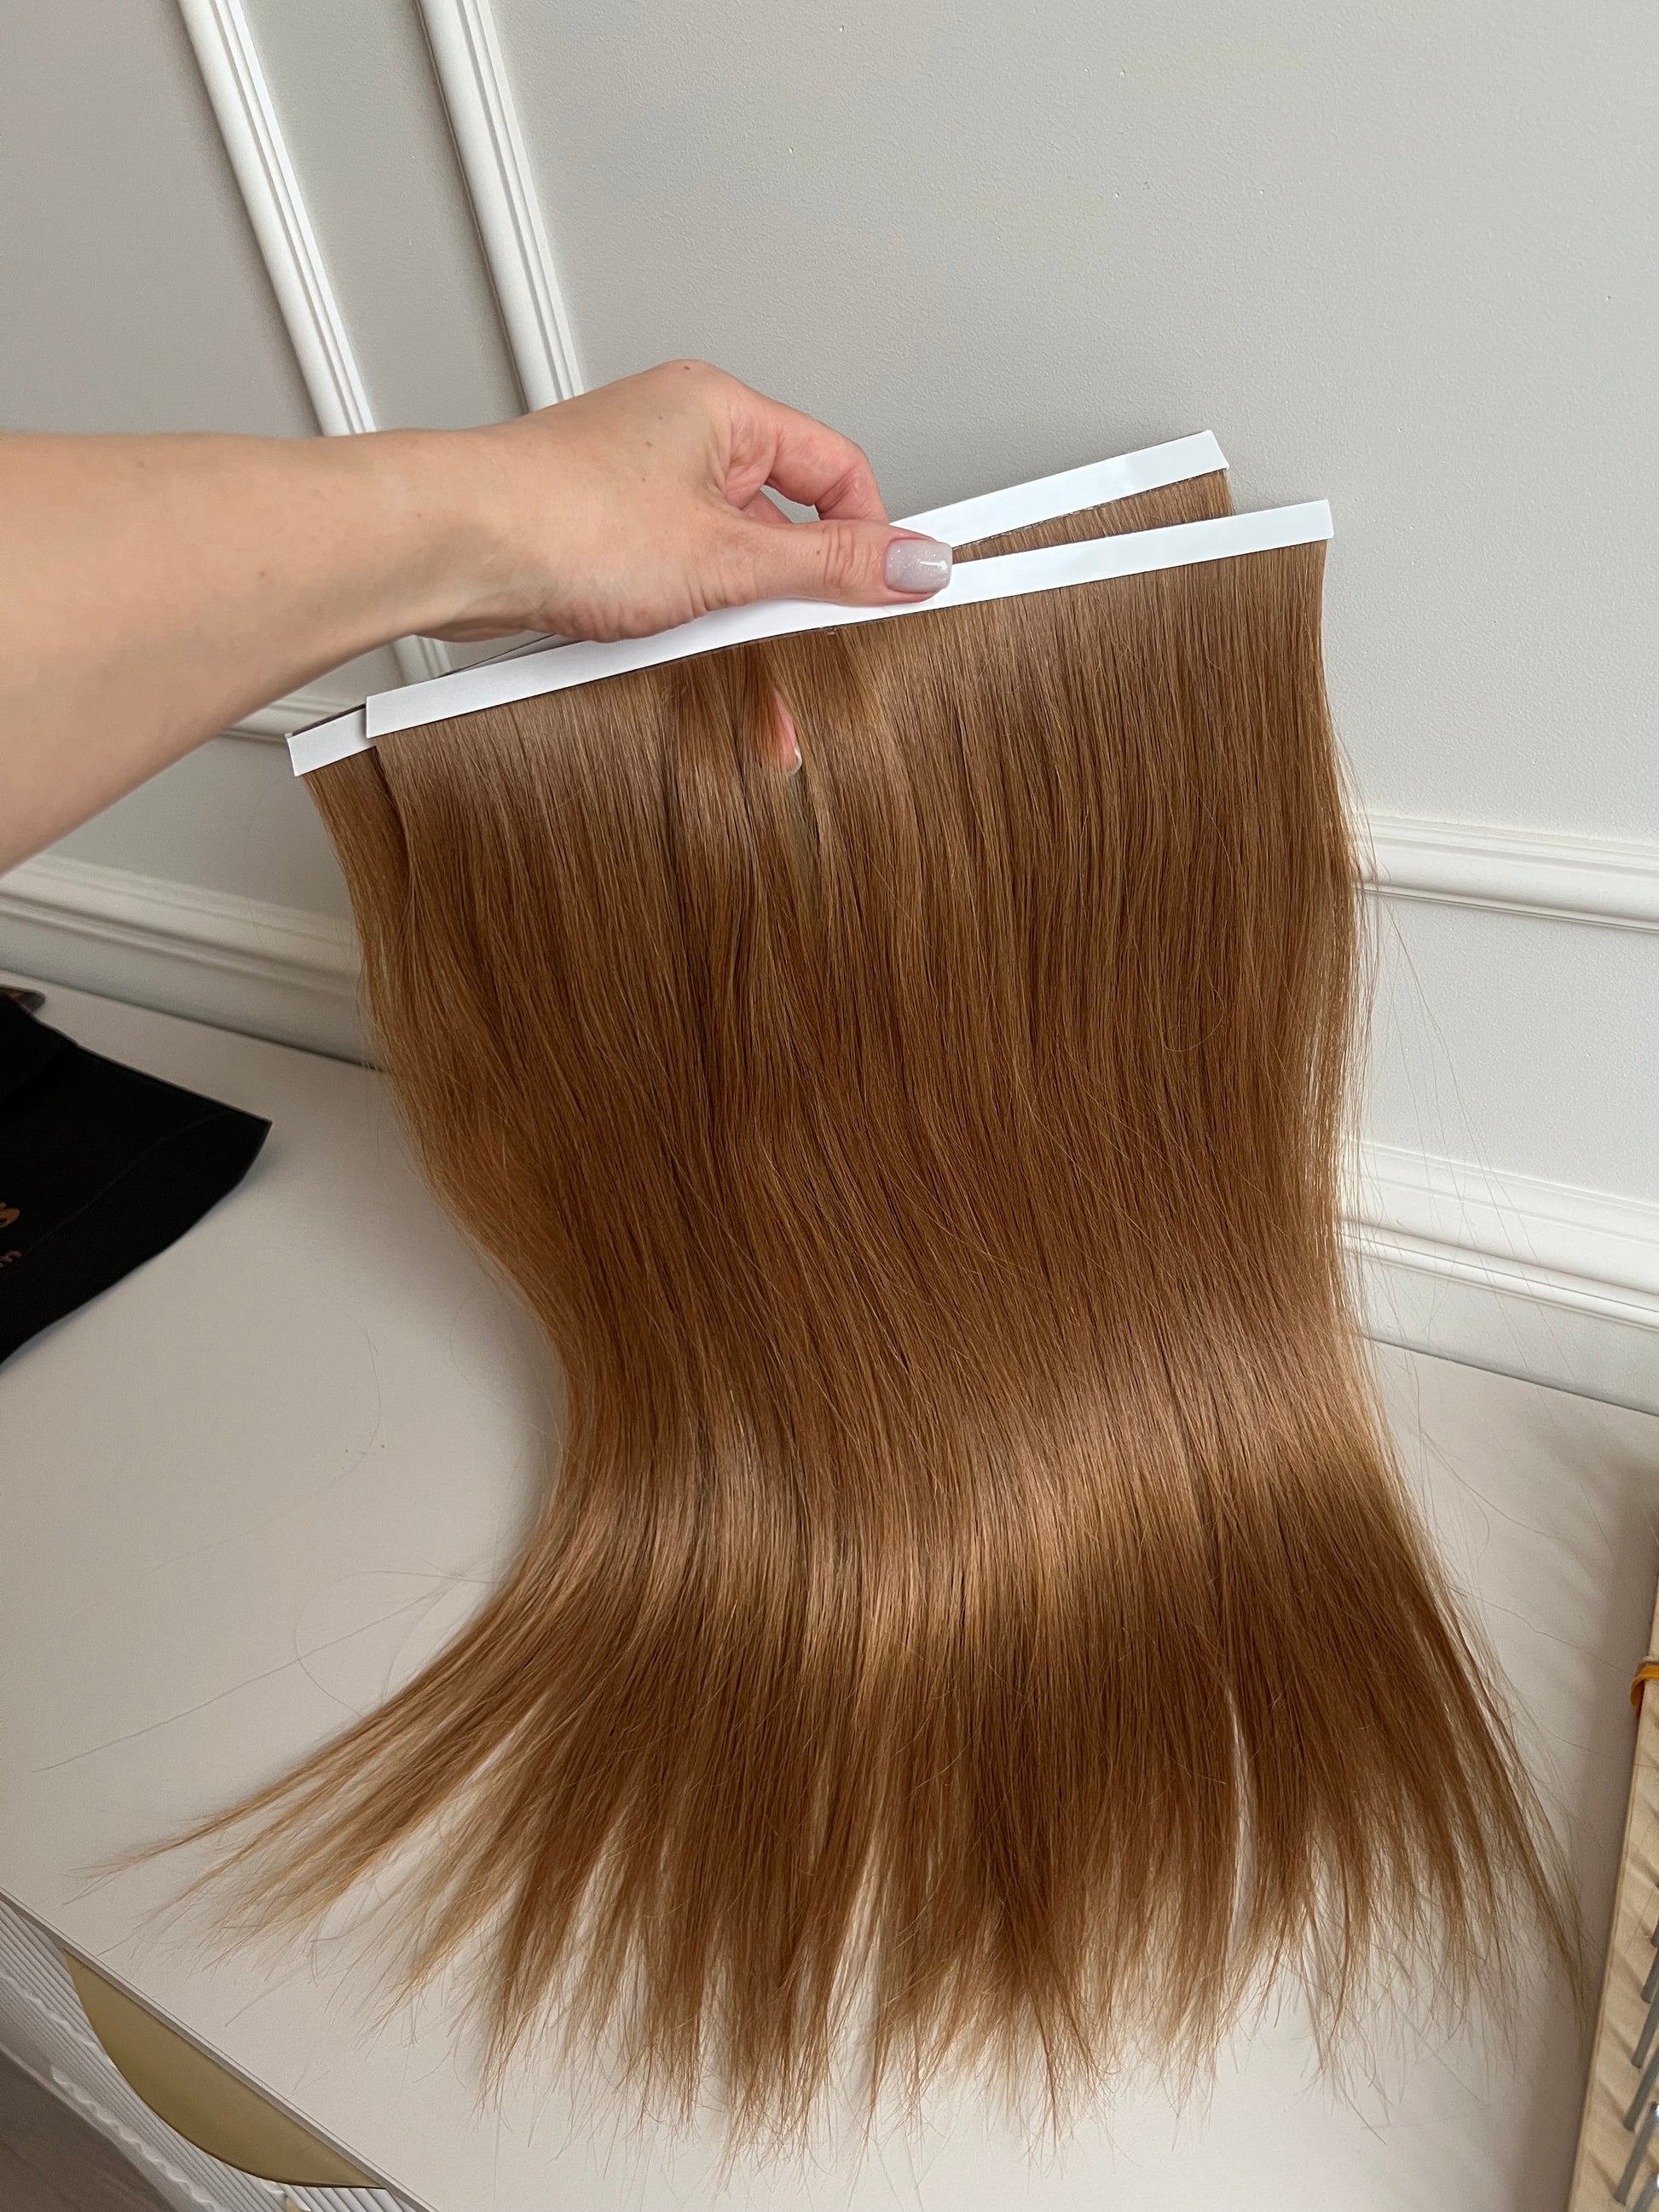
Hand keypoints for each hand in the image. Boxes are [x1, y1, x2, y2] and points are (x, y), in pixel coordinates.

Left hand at [421, 360, 952, 643]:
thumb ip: (829, 568)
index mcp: (721, 410)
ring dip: (737, 627)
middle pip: (781, 526)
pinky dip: (687, 628)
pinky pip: (674, 585)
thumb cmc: (562, 517)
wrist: (453, 546)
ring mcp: (638, 490)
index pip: (835, 468)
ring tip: (731, 664)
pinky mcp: (601, 540)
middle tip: (815, 648)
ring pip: (725, 566)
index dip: (871, 535)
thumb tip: (913, 562)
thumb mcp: (728, 558)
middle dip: (797, 600)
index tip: (897, 590)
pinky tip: (678, 656)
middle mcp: (680, 438)